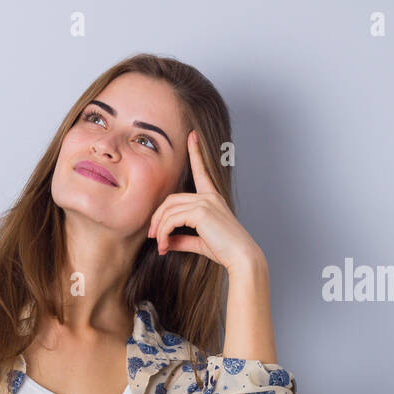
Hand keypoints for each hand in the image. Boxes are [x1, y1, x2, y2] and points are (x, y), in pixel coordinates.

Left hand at [147, 129, 263, 272]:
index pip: (201, 171)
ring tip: (160, 246)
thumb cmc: (224, 250)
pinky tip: (164, 247)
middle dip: (157, 218)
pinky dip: (164, 234)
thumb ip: (181, 238)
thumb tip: (166, 242)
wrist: (241, 257)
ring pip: (169, 211)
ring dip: (160, 230)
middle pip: (171, 200)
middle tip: (153, 237)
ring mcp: (206, 202)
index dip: (195, 152)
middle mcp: (209, 196)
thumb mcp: (199, 242)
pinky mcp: (201, 212)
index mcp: (212, 198)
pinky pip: (171, 220)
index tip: (192, 135)